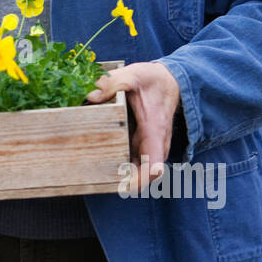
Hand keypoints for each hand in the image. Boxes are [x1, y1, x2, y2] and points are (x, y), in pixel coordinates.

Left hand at [87, 61, 181, 190]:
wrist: (171, 80)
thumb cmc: (153, 79)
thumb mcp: (133, 75)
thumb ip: (113, 83)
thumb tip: (90, 96)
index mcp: (155, 131)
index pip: (153, 166)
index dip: (139, 180)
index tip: (121, 186)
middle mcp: (155, 144)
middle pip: (143, 174)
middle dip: (123, 182)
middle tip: (97, 182)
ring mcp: (151, 145)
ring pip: (138, 168)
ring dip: (122, 175)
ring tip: (95, 176)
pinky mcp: (144, 143)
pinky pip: (135, 160)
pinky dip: (122, 164)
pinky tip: (102, 161)